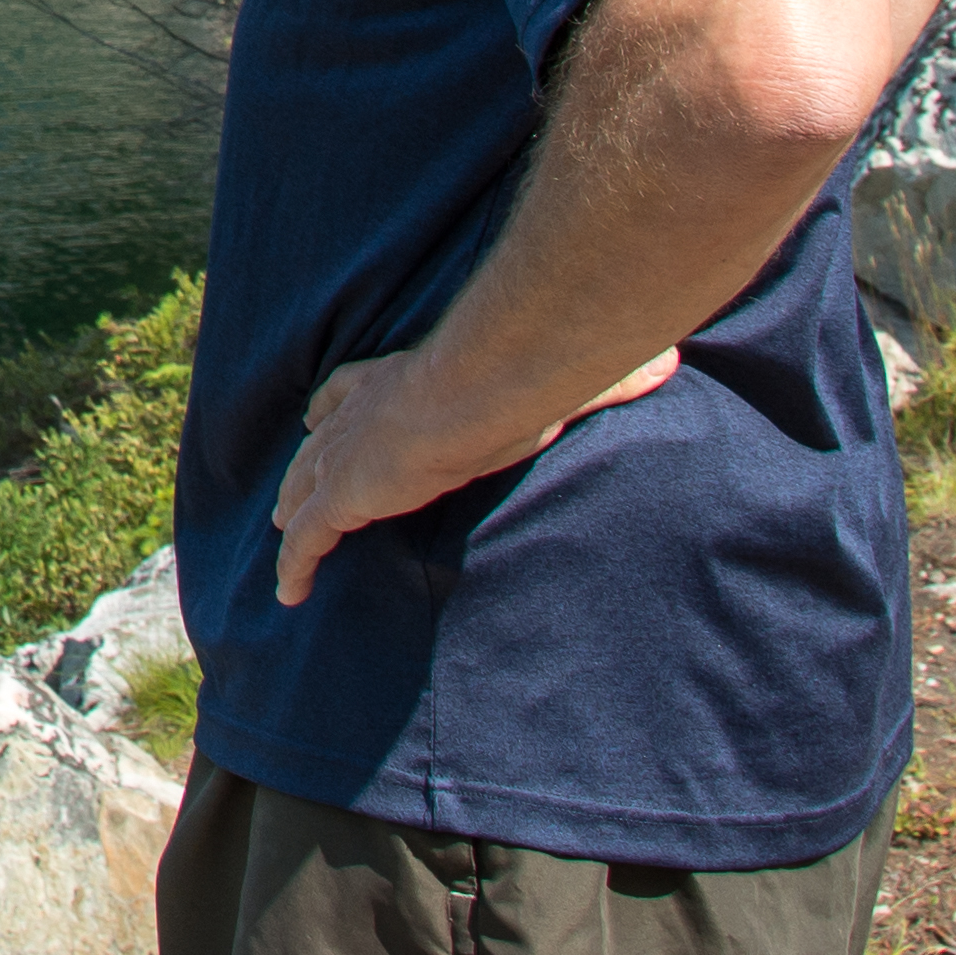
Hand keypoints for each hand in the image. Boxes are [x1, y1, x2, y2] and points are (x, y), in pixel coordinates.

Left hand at [266, 343, 683, 604]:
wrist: (476, 389)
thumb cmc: (515, 379)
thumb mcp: (558, 379)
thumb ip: (611, 377)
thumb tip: (672, 362)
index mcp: (400, 381)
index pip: (353, 388)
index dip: (338, 404)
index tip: (322, 414)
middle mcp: (362, 414)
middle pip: (320, 440)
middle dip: (307, 462)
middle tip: (294, 487)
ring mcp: (346, 455)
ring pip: (304, 487)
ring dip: (293, 507)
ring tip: (284, 531)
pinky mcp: (342, 496)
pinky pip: (307, 539)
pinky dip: (293, 564)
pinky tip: (286, 592)